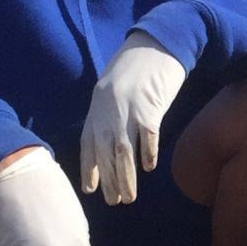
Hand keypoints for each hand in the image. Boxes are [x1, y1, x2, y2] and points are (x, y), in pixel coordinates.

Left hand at [80, 31, 188, 204]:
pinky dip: (148, 154)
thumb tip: (108, 140)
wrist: (157, 43)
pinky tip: (149, 168)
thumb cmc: (137, 68)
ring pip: (123, 152)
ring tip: (129, 198)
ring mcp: (128, 110)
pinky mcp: (150, 107)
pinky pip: (147, 136)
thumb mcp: (114, 90)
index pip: (88, 145)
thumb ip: (108, 113)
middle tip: (115, 201)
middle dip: (109, 181)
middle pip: (105, 154)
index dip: (89, 169)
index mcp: (97, 108)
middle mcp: (108, 112)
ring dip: (126, 178)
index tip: (91, 190)